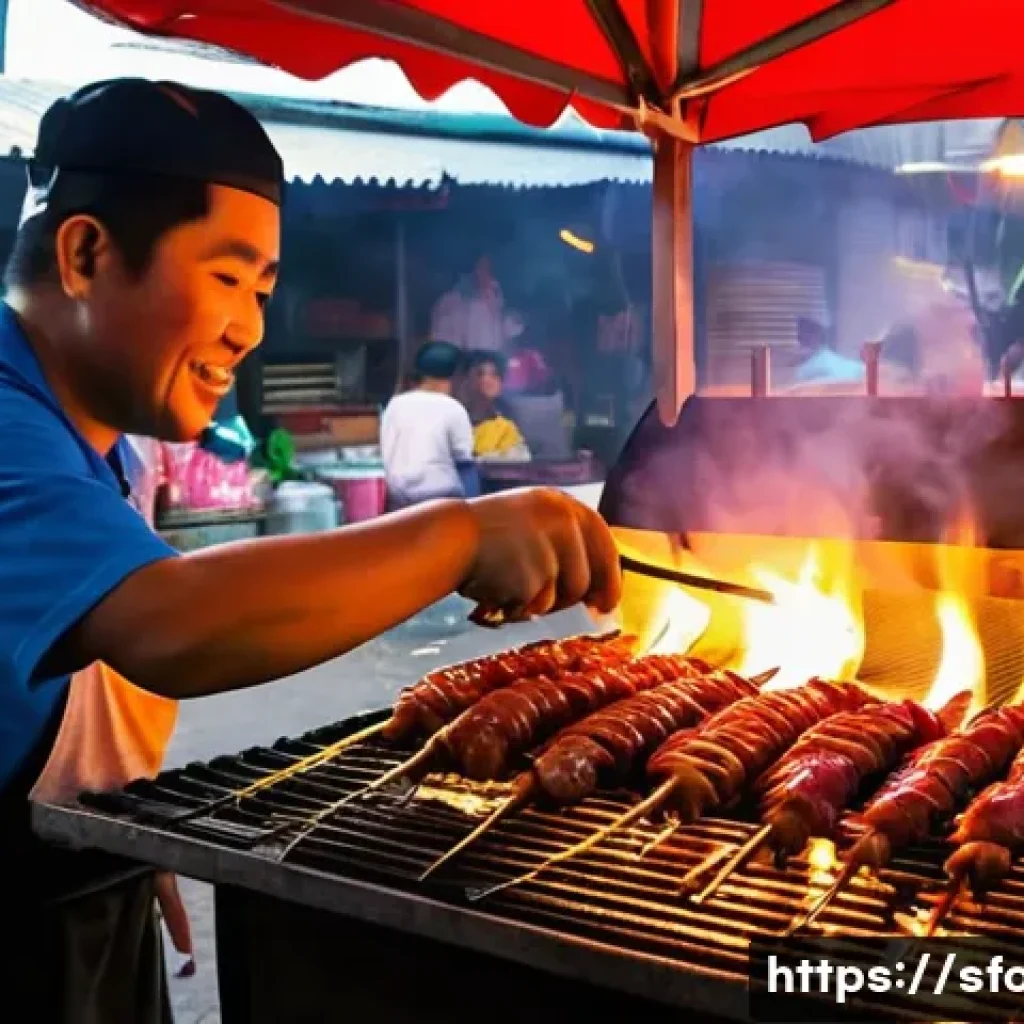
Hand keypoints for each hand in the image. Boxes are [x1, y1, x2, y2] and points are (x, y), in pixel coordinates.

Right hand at [459, 488, 620, 622]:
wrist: (447, 539)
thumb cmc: (486, 540)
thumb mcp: (529, 525)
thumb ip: (562, 545)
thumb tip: (595, 591)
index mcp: (560, 503)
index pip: (601, 537)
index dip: (610, 572)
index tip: (608, 598)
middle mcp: (561, 519)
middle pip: (591, 573)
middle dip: (585, 598)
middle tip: (587, 612)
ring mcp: (550, 546)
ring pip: (568, 594)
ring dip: (545, 602)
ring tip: (514, 588)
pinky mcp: (535, 572)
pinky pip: (539, 604)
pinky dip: (522, 605)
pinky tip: (499, 588)